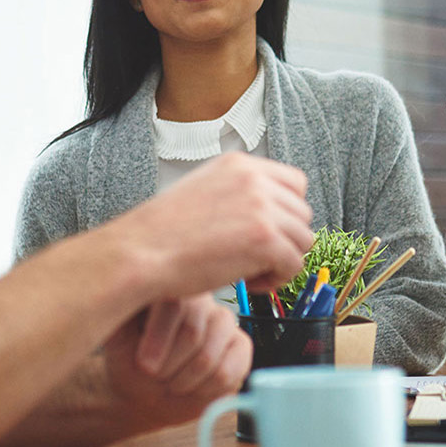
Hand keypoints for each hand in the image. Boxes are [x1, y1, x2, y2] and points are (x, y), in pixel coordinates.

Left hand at [102, 295, 250, 428]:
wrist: (147, 392)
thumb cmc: (130, 360)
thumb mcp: (116, 336)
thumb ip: (120, 311)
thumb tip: (120, 295)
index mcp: (170, 284)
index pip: (175, 302)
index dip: (159, 338)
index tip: (144, 365)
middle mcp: (201, 297)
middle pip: (193, 331)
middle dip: (169, 365)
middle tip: (155, 375)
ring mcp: (224, 319)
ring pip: (209, 355)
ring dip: (184, 380)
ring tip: (170, 381)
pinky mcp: (241, 346)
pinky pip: (227, 372)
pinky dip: (204, 389)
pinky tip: (192, 386)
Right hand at [106, 153, 313, 297]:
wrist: (142, 251)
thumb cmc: (162, 233)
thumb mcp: (203, 191)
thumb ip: (237, 194)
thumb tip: (267, 212)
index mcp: (239, 164)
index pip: (294, 182)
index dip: (286, 212)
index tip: (268, 232)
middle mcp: (254, 179)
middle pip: (302, 212)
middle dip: (284, 239)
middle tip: (254, 257)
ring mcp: (262, 207)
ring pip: (303, 239)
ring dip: (281, 261)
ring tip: (249, 271)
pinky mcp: (266, 239)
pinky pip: (293, 265)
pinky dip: (275, 280)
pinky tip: (247, 282)